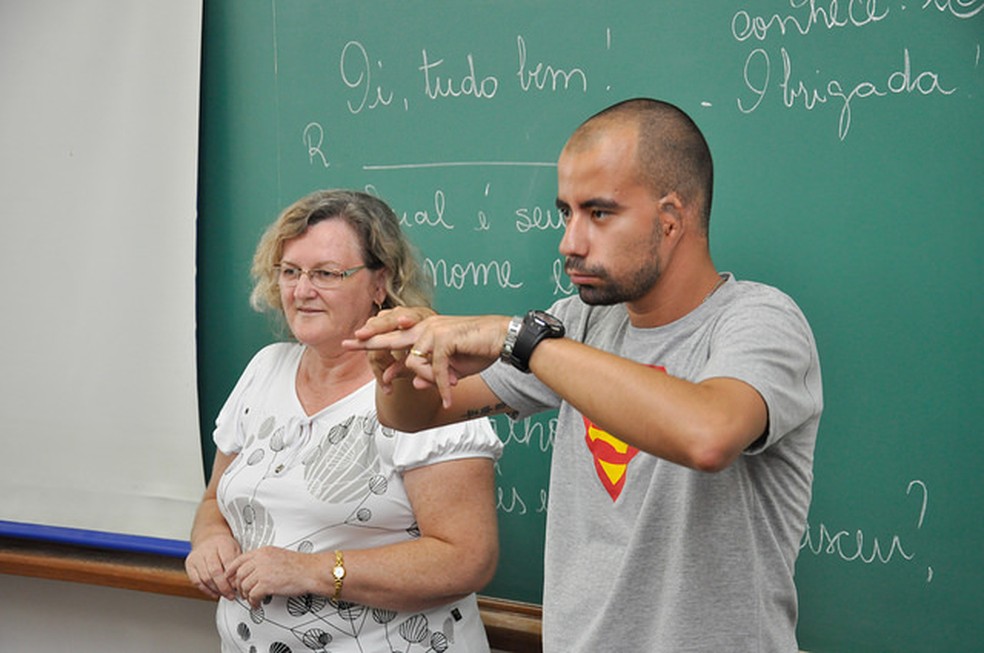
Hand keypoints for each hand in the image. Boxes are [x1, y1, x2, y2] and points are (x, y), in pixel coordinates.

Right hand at [185, 533, 240, 600]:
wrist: (208, 538)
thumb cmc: (224, 545)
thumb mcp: (236, 549)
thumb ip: (238, 563)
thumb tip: (240, 581)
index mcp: (222, 543)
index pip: (227, 562)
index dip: (232, 576)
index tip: (238, 585)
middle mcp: (207, 549)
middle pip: (215, 571)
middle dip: (224, 586)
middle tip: (231, 594)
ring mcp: (197, 557)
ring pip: (205, 578)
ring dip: (216, 590)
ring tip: (225, 594)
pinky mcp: (189, 565)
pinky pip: (197, 581)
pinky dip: (206, 590)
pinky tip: (215, 593)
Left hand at [225, 546, 315, 608]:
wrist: (312, 571)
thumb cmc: (300, 565)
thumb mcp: (279, 555)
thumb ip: (265, 560)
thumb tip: (255, 570)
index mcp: (263, 551)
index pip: (239, 560)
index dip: (231, 570)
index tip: (229, 577)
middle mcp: (260, 560)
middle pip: (239, 575)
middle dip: (239, 586)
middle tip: (243, 592)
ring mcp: (262, 572)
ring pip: (244, 586)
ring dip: (246, 595)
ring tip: (252, 599)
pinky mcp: (266, 584)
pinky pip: (252, 596)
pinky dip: (253, 602)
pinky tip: (258, 603)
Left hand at [356, 313, 509, 407]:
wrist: (503, 338)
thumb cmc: (478, 350)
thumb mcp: (450, 368)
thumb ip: (430, 374)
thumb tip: (415, 384)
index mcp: (425, 331)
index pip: (395, 334)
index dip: (375, 337)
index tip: (355, 339)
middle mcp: (426, 327)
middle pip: (391, 337)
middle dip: (369, 342)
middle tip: (349, 342)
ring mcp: (434, 330)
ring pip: (415, 362)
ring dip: (432, 380)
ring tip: (449, 388)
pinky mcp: (445, 338)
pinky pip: (435, 369)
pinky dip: (443, 384)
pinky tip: (450, 395)